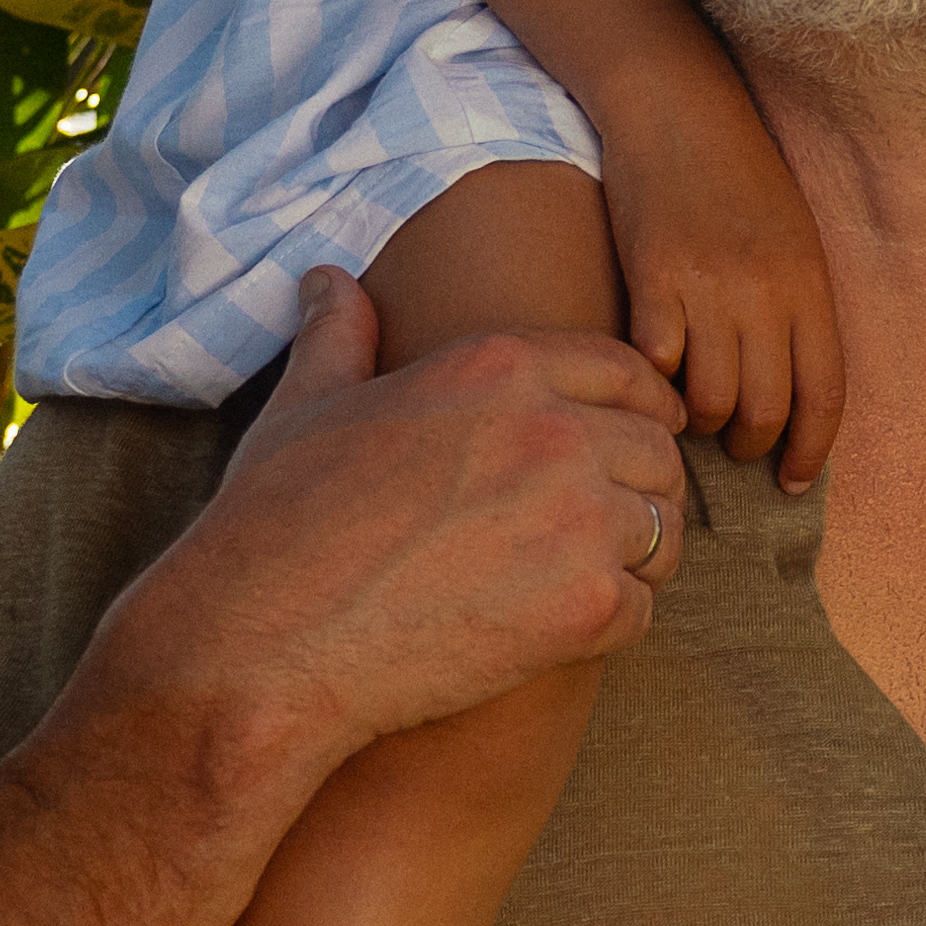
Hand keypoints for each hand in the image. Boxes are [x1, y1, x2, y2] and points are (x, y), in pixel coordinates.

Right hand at [77, 271, 685, 784]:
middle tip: (602, 529)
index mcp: (499, 366)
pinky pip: (644, 608)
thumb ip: (338, 336)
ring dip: (633, 558)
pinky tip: (554, 633)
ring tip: (578, 580)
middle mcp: (553, 429)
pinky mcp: (586, 606)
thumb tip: (327, 282)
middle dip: (640, 489)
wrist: (262, 644)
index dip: (642, 406)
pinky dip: (610, 625)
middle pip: (659, 451)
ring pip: (663, 531)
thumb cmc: (275, 523)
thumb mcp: (305, 405)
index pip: (625, 369)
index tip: (639, 436)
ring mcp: (577, 518)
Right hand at [593, 73, 845, 486]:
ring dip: (700, 420)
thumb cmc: (739, 174)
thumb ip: (796, 308)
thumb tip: (789, 389)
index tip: (793, 481)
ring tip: (693, 410)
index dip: (812, 448)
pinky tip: (651, 377)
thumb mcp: (794, 237)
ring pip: (709, 398)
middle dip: (751, 445)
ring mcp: (709, 286)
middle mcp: (767, 293)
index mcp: (811, 285)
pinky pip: (655, 363)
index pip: (826, 393)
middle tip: (735, 445)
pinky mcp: (652, 277)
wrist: (677, 108)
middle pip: (765, 409)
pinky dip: (653, 382)